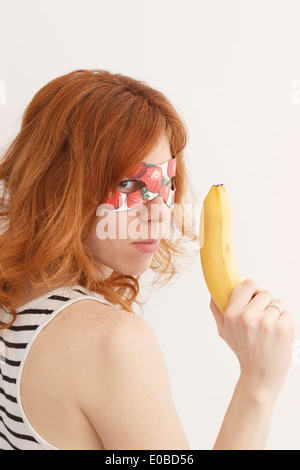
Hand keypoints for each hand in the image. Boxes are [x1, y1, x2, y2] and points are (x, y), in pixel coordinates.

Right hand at [210, 279, 293, 398]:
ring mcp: (266, 322)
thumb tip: (214, 292)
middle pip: (265, 293)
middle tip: (261, 322)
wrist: (260, 375)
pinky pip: (287, 314)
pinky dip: (285, 323)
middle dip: (265, 305)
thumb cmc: (243, 351)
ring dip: (276, 314)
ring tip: (269, 331)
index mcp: (232, 315)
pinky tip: (277, 335)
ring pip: (278, 303)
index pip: (248, 284)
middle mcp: (248, 317)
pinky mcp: (283, 327)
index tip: (254, 298)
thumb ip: (218, 310)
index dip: (253, 290)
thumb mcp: (225, 331)